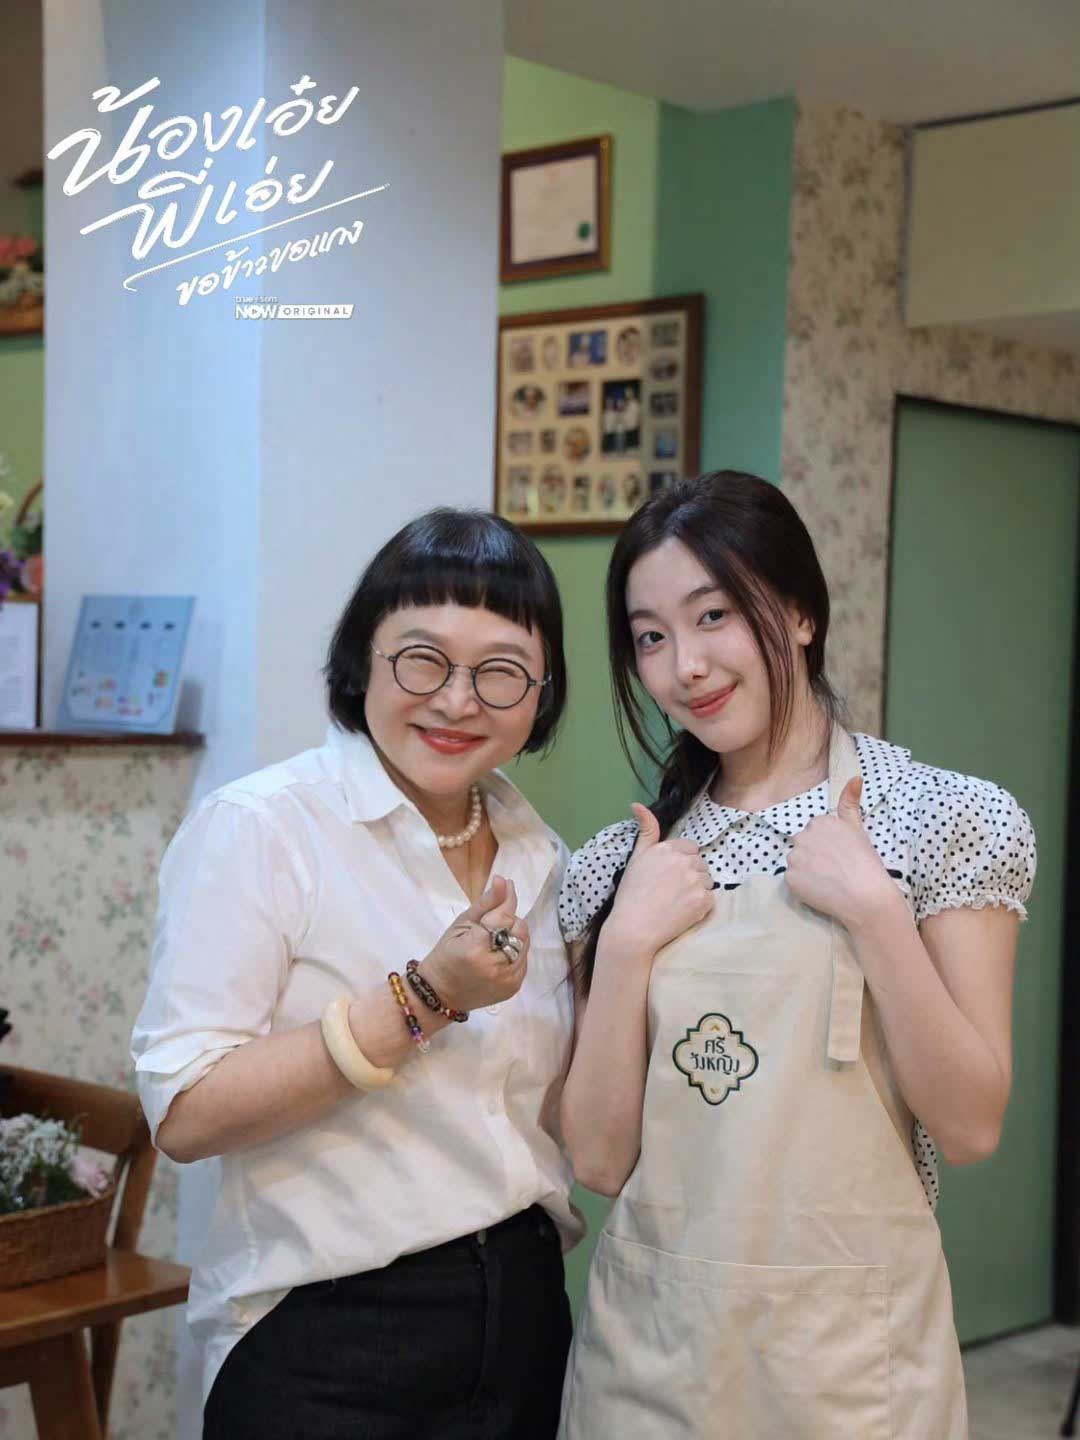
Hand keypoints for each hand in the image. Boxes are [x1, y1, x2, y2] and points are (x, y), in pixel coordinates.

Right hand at [419, 874, 529, 1011]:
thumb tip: (502, 881)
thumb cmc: (445, 955)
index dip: (507, 900)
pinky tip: (498, 954)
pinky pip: (524, 959)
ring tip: (494, 940)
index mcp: (476, 948)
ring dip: (513, 936)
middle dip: (508, 921)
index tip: (507, 884)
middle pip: (519, 929)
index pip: (504, 916)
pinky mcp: (514, 987)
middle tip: (490, 924)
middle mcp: (495, 966)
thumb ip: (486, 903)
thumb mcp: (460, 924)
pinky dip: (515, 952)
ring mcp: (507, 979)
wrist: (441, 993)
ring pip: (525, 943)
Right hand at [606, 803, 714, 956]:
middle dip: (691, 875)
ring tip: (677, 902)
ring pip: (708, 880)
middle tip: (671, 891)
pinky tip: (683, 912)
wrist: (633, 928)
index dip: (681, 862)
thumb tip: (637, 804)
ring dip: (698, 889)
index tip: (669, 876)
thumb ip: (645, 830)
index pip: (690, 848)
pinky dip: (701, 906)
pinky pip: (711, 898)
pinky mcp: (703, 900)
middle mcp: (684, 861)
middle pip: (701, 864)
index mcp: (668, 848)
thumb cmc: (631, 894)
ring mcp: (695, 880)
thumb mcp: (636, 857)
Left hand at [785, 777, 897, 931]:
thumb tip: (855, 777)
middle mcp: (802, 836)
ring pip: (797, 862)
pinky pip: (793, 880)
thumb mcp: (858, 829)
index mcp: (819, 822)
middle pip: (803, 845)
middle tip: (835, 869)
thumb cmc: (865, 862)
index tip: (840, 855)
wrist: (866, 896)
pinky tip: (820, 890)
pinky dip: (803, 886)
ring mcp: (794, 858)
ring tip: (829, 880)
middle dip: (815, 855)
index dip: (827, 846)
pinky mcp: (789, 878)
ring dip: (807, 870)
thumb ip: (850, 803)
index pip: (815, 832)